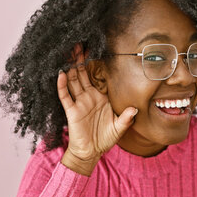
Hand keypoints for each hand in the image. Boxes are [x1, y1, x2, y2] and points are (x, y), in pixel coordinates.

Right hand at [57, 43, 137, 162]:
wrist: (91, 152)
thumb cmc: (104, 139)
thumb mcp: (119, 128)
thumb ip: (126, 118)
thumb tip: (135, 108)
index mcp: (100, 98)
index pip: (96, 77)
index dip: (95, 64)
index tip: (95, 49)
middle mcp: (88, 97)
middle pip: (82, 74)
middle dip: (80, 59)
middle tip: (78, 43)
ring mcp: (79, 103)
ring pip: (73, 81)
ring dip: (71, 67)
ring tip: (68, 52)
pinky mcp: (71, 111)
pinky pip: (66, 96)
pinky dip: (62, 85)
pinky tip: (61, 73)